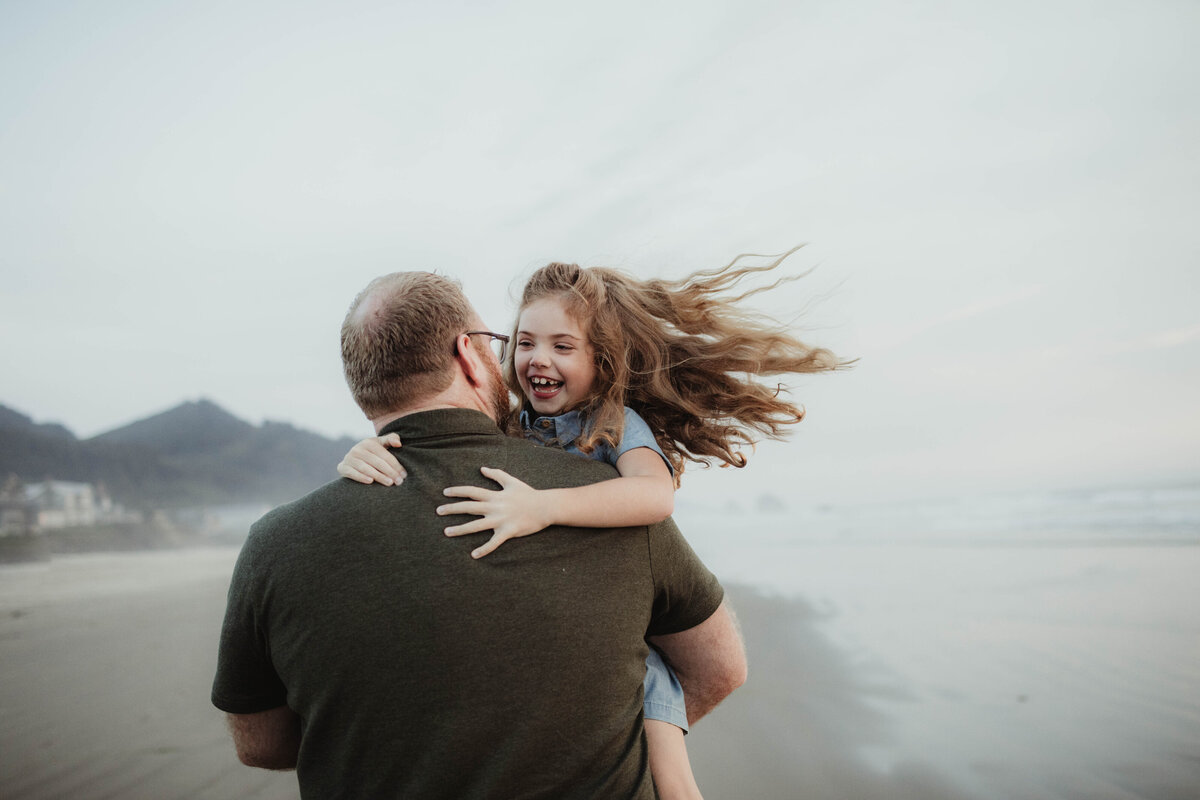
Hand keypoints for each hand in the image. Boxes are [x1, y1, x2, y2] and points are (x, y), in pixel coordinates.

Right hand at [336, 434, 406, 484]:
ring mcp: (349, 458)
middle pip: (377, 462)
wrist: (352, 461)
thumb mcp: (381, 444)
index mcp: (368, 443)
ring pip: (366, 468)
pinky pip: (352, 473)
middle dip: (390, 472)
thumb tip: (398, 443)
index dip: (396, 465)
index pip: (384, 455)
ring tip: (389, 483)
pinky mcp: (342, 468)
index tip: (404, 475)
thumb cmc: (372, 453)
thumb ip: (391, 439)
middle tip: (399, 481)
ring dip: (378, 476)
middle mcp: (357, 449)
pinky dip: (361, 477)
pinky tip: (370, 482)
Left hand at [438, 467, 552, 558]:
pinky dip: (484, 549)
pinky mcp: (508, 531)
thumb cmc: (528, 494)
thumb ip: (496, 474)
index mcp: (495, 495)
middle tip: (438, 511)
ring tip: (446, 532)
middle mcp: (495, 507)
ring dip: (460, 529)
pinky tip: (473, 555)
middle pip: (469, 507)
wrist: (545, 507)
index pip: (472, 491)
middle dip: (452, 509)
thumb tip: (482, 468)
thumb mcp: (512, 481)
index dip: (457, 491)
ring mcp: (501, 520)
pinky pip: (494, 542)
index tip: (445, 493)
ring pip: (476, 526)